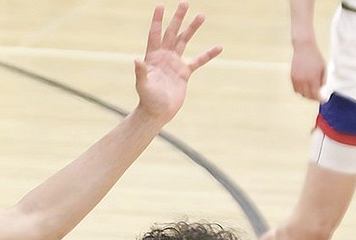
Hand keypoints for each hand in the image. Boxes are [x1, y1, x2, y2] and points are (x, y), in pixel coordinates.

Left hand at [135, 3, 222, 122]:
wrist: (158, 112)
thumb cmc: (148, 100)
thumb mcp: (143, 85)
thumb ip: (141, 72)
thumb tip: (136, 60)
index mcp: (152, 57)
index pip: (155, 34)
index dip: (157, 21)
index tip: (160, 6)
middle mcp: (164, 57)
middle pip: (172, 33)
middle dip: (178, 18)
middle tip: (184, 3)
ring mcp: (175, 63)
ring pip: (185, 41)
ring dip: (192, 29)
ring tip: (201, 15)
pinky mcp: (184, 72)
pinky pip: (198, 61)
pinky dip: (208, 54)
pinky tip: (219, 47)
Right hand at [290, 42, 325, 99]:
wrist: (304, 48)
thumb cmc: (315, 57)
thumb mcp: (323, 68)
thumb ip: (323, 80)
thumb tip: (321, 89)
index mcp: (312, 79)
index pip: (315, 94)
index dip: (320, 99)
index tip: (324, 99)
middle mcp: (303, 81)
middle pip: (307, 96)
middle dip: (313, 98)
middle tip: (318, 97)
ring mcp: (296, 79)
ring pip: (300, 93)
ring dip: (306, 95)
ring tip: (311, 93)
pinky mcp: (292, 77)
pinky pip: (295, 89)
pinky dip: (300, 90)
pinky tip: (305, 88)